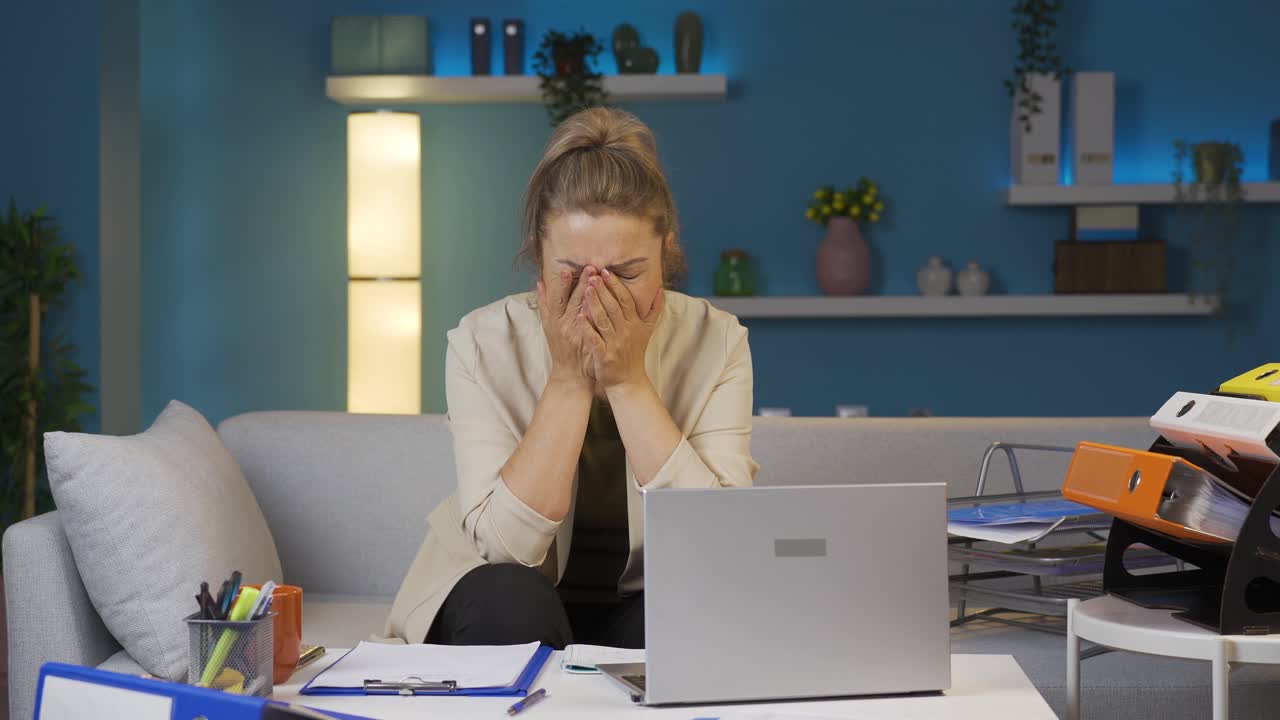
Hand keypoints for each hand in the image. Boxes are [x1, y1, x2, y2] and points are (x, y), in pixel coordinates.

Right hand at [537, 268, 595, 387]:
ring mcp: (580, 334)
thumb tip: (540, 282)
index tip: (567, 269)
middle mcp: (565, 326)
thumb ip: (544, 304)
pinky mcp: (592, 342)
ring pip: (586, 312)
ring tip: (601, 279)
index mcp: (554, 320)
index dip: (561, 284)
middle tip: (591, 267)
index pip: (557, 298)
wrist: (571, 374)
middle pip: (574, 301)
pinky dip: (600, 314)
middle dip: (582, 284)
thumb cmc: (560, 347)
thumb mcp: (548, 326)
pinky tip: (608, 303)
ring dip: (594, 295)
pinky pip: (597, 326)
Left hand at [580, 269, 663, 388]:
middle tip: (593, 275)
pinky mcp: (605, 356)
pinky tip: (578, 317)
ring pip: (603, 321)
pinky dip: (587, 328)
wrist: (629, 380)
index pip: (625, 300)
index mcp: (634, 324)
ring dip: (594, 304)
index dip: (616, 286)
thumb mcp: (647, 330)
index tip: (606, 272)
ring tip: (585, 289)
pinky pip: (595, 340)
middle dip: (603, 290)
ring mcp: (615, 344)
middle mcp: (626, 332)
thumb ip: (654, 309)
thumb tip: (660, 289)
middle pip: (614, 307)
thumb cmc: (635, 353)